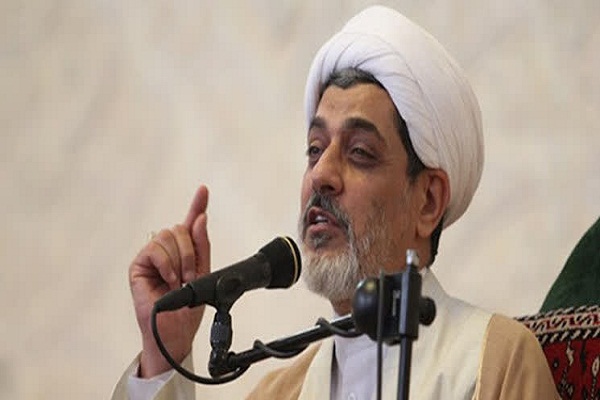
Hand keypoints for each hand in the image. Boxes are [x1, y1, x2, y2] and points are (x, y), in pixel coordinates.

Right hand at [129, 185, 210, 377]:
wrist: (175, 332)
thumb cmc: (188, 308)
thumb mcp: (204, 274)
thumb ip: (202, 246)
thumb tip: (200, 219)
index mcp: (185, 251)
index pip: (190, 223)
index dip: (197, 204)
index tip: (204, 189)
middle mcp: (167, 251)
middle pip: (179, 228)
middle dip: (191, 253)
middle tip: (191, 276)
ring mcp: (152, 257)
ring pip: (168, 236)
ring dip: (180, 261)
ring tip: (179, 282)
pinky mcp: (139, 265)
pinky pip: (154, 249)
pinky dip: (166, 263)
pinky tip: (167, 280)